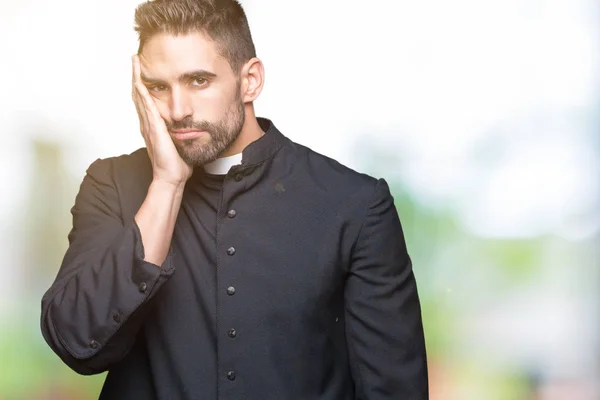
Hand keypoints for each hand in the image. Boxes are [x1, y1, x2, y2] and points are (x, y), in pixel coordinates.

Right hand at [131, 54, 192, 187]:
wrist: (172, 177)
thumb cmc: (177, 163)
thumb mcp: (180, 141)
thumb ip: (181, 131)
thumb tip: (191, 124)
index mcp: (154, 125)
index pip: (147, 100)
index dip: (144, 83)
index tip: (144, 69)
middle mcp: (148, 123)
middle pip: (139, 94)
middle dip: (137, 75)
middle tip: (135, 58)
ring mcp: (149, 125)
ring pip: (139, 97)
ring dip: (137, 78)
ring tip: (135, 62)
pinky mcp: (154, 129)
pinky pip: (146, 108)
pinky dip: (142, 93)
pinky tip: (140, 82)